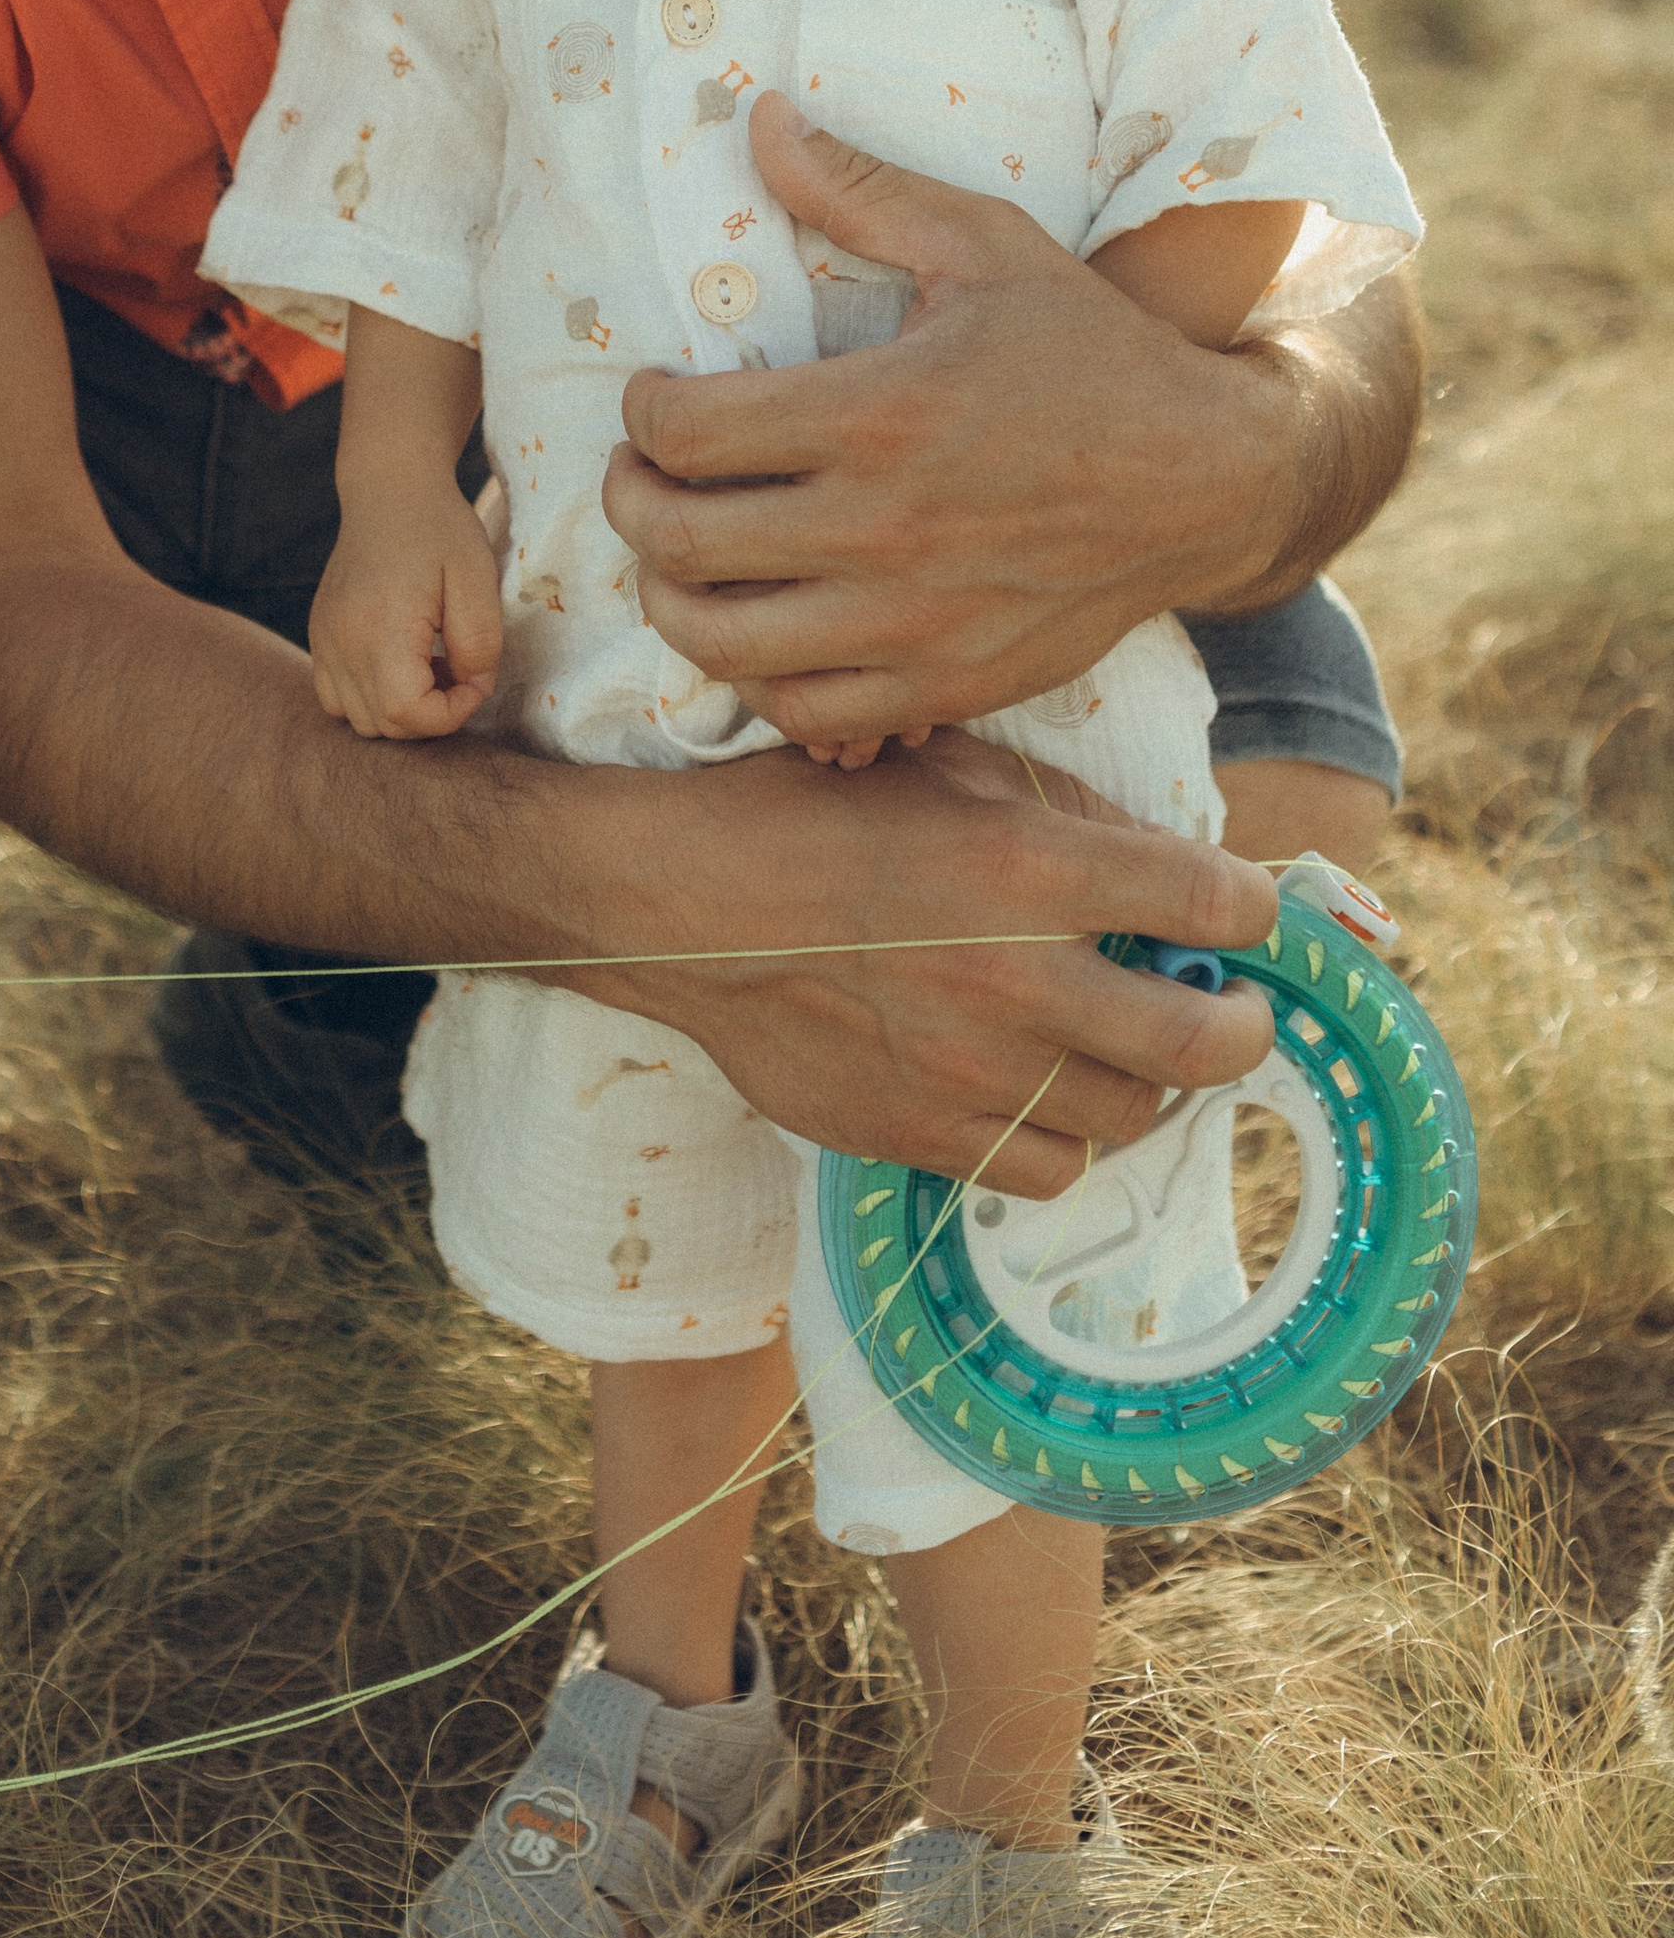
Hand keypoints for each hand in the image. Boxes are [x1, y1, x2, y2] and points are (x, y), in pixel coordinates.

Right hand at [310, 485, 504, 738]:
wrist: (389, 489)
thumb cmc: (439, 529)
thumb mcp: (477, 579)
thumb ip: (480, 644)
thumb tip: (472, 687)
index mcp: (380, 627)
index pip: (406, 714)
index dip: (451, 714)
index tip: (476, 680)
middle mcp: (340, 641)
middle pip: (382, 725)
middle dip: (430, 715)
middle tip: (459, 670)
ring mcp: (324, 640)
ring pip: (357, 718)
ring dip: (400, 709)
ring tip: (430, 666)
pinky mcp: (320, 635)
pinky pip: (336, 695)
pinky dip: (371, 696)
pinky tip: (401, 662)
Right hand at [567, 729, 1279, 1193]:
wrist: (681, 906)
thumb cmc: (813, 816)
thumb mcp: (946, 767)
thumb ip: (1063, 811)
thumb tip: (1161, 868)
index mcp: (1030, 865)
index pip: (1215, 901)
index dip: (1255, 910)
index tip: (1242, 914)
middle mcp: (1015, 977)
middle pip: (1208, 1041)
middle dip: (1240, 1023)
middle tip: (1225, 1007)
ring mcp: (971, 1070)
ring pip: (1134, 1116)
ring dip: (1146, 1081)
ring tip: (1120, 1047)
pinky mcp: (923, 1134)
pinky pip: (1049, 1170)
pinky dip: (1066, 1138)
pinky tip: (1040, 1092)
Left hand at [601, 95, 1306, 757]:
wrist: (1211, 480)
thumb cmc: (1091, 352)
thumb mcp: (985, 245)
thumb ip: (861, 190)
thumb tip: (759, 119)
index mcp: (879, 414)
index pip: (685, 431)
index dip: (642, 412)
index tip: (655, 398)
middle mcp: (883, 529)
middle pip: (677, 543)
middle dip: (629, 502)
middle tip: (641, 475)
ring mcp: (912, 622)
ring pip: (719, 644)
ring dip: (670, 598)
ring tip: (680, 556)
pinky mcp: (945, 685)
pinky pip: (803, 712)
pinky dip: (760, 677)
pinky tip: (766, 625)